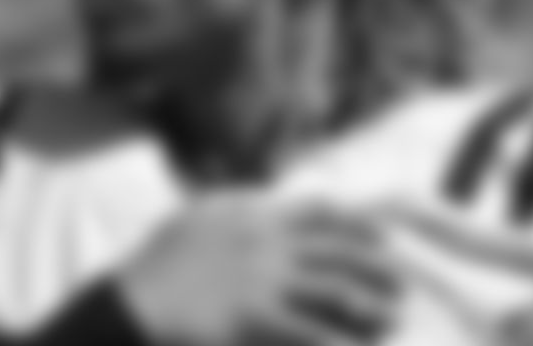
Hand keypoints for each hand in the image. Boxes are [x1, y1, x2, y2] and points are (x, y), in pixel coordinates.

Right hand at [115, 194, 403, 345]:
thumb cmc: (161, 261)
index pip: (319, 211)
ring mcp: (261, 279)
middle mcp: (265, 242)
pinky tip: (351, 345)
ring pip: (331, 288)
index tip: (380, 233)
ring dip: (367, 302)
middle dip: (373, 264)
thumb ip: (237, 209)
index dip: (355, 222)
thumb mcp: (200, 218)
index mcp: (254, 215)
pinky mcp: (253, 316)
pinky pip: (306, 328)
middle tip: (400, 280)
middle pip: (336, 249)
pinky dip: (334, 338)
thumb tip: (262, 201)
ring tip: (390, 314)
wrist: (133, 300)